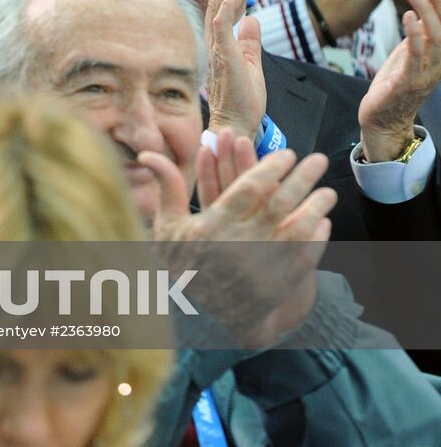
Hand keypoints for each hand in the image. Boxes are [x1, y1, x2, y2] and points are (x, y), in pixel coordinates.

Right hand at [144, 135, 334, 346]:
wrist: (193, 320)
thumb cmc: (179, 266)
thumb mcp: (167, 227)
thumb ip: (168, 188)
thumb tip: (148, 155)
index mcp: (211, 227)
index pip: (248, 188)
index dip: (270, 167)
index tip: (286, 154)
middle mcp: (237, 245)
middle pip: (278, 203)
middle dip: (301, 178)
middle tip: (317, 160)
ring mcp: (260, 268)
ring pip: (297, 229)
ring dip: (316, 207)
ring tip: (328, 191)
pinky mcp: (276, 287)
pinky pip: (304, 257)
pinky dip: (316, 238)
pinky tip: (322, 222)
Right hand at [205, 0, 266, 137]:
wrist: (237, 126)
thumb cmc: (243, 100)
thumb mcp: (253, 64)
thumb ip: (250, 41)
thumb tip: (253, 19)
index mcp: (222, 43)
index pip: (224, 7)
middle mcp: (215, 43)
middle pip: (217, 2)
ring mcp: (217, 50)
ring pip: (216, 10)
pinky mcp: (224, 60)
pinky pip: (221, 31)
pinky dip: (226, 12)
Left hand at [358, 0, 440, 161]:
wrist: (381, 120)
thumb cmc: (393, 86)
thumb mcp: (407, 55)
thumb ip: (417, 37)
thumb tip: (421, 12)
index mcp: (437, 57)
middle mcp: (437, 65)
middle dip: (438, 2)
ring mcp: (425, 74)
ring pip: (435, 39)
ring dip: (426, 12)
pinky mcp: (408, 83)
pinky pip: (415, 56)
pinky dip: (414, 34)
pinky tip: (408, 16)